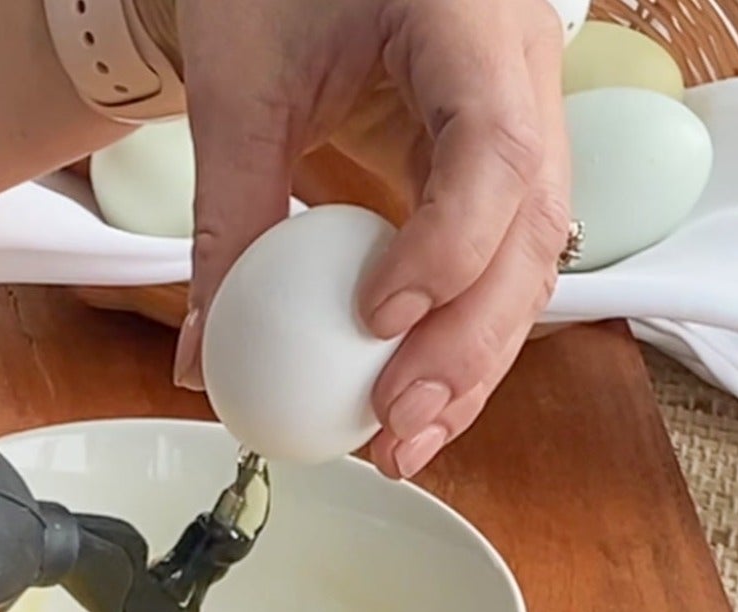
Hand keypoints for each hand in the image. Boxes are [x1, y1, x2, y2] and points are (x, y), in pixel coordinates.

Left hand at [145, 0, 570, 477]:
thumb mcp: (238, 86)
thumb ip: (227, 219)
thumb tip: (204, 361)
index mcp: (469, 16)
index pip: (493, 149)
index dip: (447, 248)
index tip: (375, 319)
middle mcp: (522, 66)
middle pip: (533, 228)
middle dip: (466, 345)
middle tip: (394, 423)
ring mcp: (526, 116)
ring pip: (531, 261)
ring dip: (471, 365)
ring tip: (401, 442)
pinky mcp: (503, 165)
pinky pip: (500, 264)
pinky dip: (460, 339)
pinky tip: (412, 401)